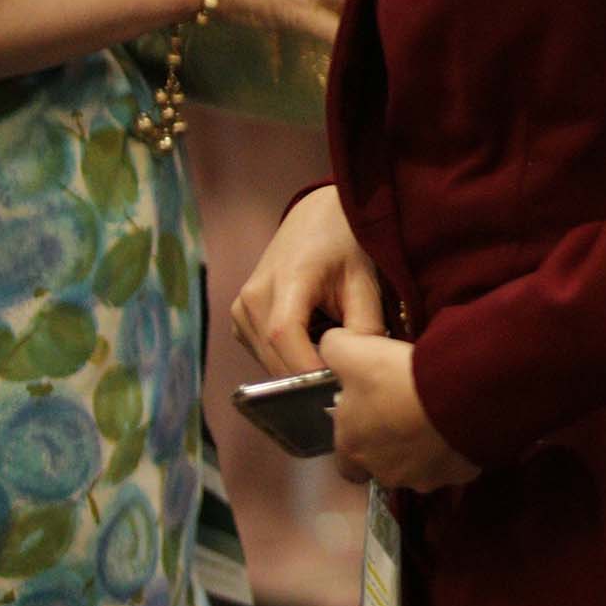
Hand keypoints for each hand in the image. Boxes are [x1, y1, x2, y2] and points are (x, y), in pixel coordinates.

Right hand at [232, 185, 386, 378]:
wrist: (316, 218)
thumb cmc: (346, 245)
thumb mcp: (364, 280)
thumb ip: (365, 324)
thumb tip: (361, 368)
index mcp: (284, 282)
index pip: (286, 338)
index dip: (309, 367)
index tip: (339, 387)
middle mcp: (250, 300)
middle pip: (275, 357)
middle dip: (309, 377)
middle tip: (345, 387)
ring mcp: (240, 311)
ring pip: (268, 360)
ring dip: (298, 369)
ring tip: (333, 366)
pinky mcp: (239, 319)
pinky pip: (263, 352)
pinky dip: (287, 359)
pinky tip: (314, 350)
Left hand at [318, 330, 478, 491]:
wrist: (458, 397)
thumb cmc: (399, 381)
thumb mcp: (356, 352)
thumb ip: (335, 349)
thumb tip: (332, 345)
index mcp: (351, 447)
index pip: (343, 459)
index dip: (355, 438)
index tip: (371, 419)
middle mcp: (381, 470)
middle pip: (382, 464)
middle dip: (391, 445)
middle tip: (407, 414)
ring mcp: (420, 478)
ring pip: (418, 467)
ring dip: (423, 449)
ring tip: (437, 419)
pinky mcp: (456, 475)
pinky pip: (452, 465)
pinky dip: (455, 450)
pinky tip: (461, 426)